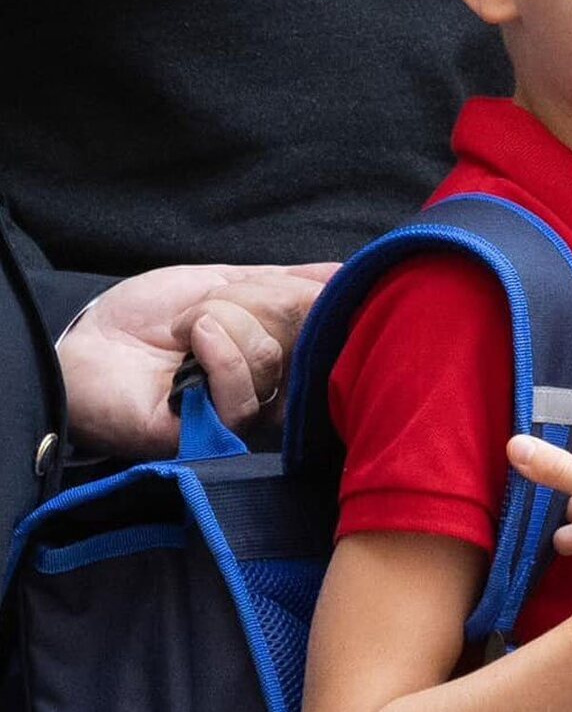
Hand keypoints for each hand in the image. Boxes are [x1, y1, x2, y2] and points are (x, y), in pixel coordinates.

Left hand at [58, 262, 337, 455]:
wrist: (87, 346)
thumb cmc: (147, 319)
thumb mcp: (224, 283)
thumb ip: (284, 282)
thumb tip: (344, 274)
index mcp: (281, 353)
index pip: (326, 321)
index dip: (305, 296)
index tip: (279, 286)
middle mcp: (274, 390)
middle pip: (300, 332)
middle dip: (247, 302)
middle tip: (201, 310)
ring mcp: (247, 415)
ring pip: (270, 359)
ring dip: (218, 323)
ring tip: (182, 330)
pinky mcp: (216, 437)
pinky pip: (244, 395)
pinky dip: (218, 354)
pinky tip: (191, 342)